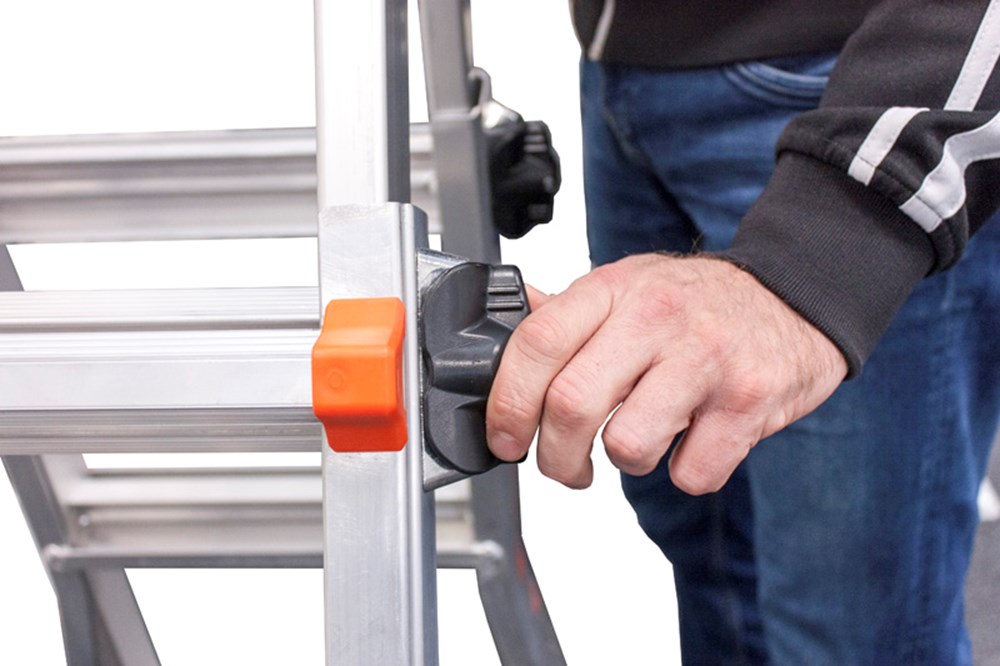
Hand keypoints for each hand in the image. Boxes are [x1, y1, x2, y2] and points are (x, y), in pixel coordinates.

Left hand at [486, 254, 846, 493]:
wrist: (795, 297)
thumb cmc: (701, 300)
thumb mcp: (627, 285)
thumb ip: (567, 315)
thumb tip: (501, 338)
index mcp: (613, 290)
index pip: (536, 344)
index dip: (507, 402)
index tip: (504, 437)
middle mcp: (656, 319)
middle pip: (571, 405)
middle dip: (554, 457)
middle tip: (564, 466)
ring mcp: (705, 360)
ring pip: (628, 447)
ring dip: (626, 462)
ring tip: (644, 435)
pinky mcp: (748, 401)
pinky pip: (692, 472)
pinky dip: (686, 471)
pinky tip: (694, 439)